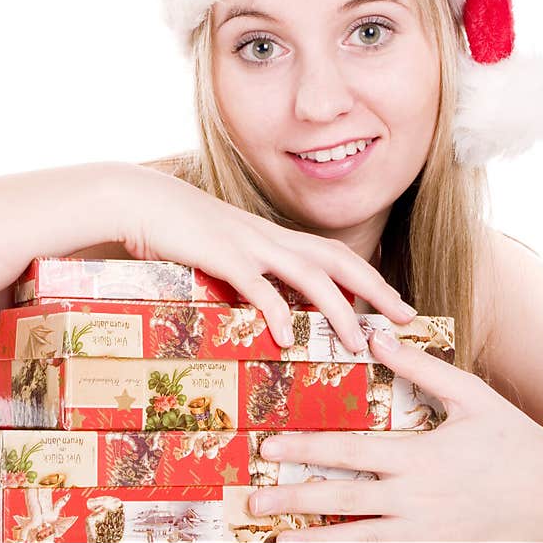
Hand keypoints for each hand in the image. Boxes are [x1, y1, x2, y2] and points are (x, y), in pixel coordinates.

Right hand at [113, 164, 415, 351]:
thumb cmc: (175, 226)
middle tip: (405, 317)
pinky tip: (287, 339)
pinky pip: (257, 286)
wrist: (137, 199)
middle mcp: (270, 237)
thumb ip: (245, 267)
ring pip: (310, 276)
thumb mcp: (219, 246)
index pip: (333, 253)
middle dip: (376, 289)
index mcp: (271, 236)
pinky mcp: (222, 255)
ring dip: (339, 309)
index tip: (393, 302)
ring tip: (358, 343)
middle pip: (338, 260)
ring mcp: (248, 244)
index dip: (368, 276)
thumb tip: (263, 301)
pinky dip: (277, 312)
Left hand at [246, 329, 542, 540]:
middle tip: (255, 502)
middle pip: (342, 500)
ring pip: (358, 542)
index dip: (304, 449)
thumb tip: (377, 337)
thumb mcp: (471, 395)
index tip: (268, 449)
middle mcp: (414, 499)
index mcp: (418, 456)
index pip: (348, 452)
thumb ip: (421, 367)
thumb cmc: (513, 440)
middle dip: (294, 500)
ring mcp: (425, 533)